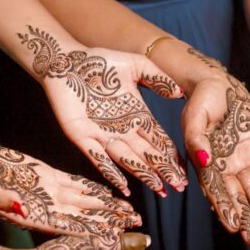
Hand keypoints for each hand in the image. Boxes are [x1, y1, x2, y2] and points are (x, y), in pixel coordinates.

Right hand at [0, 126, 140, 238]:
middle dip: (110, 223)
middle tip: (138, 228)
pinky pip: (76, 184)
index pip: (65, 226)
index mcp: (29, 214)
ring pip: (84, 202)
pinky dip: (95, 189)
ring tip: (133, 214)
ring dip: (108, 208)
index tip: (113, 237)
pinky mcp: (47, 176)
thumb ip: (0, 200)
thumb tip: (21, 208)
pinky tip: (113, 194)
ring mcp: (47, 192)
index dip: (90, 232)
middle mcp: (43, 207)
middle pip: (83, 218)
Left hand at [19, 26, 186, 196]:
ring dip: (144, 175)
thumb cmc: (99, 61)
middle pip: (147, 154)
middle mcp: (122, 129)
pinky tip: (124, 186)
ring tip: (160, 190)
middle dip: (163, 171)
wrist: (64, 60)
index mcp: (136, 115)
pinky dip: (111, 173)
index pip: (158, 140)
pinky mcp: (81, 136)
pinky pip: (98, 158)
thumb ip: (157, 78)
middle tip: (179, 187)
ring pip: (127, 159)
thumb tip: (180, 92)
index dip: (171, 156)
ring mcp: (102, 134)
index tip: (184, 171)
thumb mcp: (135, 65)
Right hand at [182, 50, 249, 244]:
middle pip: (235, 197)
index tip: (233, 226)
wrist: (217, 82)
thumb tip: (205, 162)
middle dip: (245, 217)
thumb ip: (197, 140)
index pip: (216, 190)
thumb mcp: (195, 117)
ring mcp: (240, 159)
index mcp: (206, 161)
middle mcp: (223, 166)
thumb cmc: (202, 98)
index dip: (224, 208)